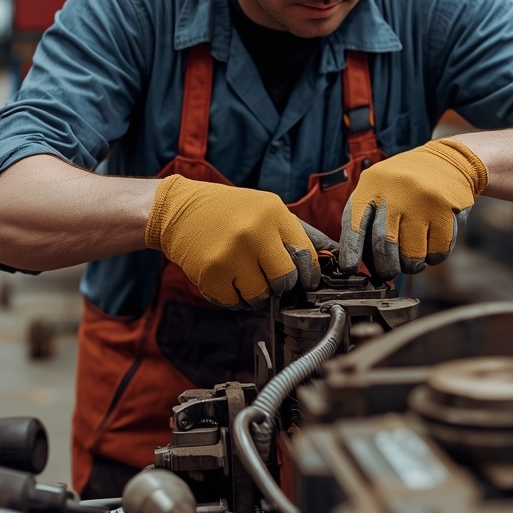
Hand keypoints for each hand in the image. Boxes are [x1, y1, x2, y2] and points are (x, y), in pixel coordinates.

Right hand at [145, 175, 321, 307]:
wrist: (177, 210)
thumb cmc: (229, 211)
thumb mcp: (267, 209)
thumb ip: (300, 233)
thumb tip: (335, 257)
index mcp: (273, 213)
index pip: (307, 256)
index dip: (308, 274)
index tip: (305, 280)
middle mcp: (254, 232)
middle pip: (286, 280)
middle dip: (281, 285)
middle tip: (269, 276)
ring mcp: (231, 254)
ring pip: (261, 296)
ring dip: (256, 293)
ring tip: (244, 275)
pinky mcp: (211, 273)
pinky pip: (235, 303)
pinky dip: (233, 297)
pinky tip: (226, 278)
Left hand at [339, 139, 487, 278]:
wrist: (447, 161)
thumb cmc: (404, 185)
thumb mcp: (377, 188)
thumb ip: (364, 217)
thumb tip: (358, 262)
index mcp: (371, 186)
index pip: (354, 225)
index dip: (351, 251)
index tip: (350, 268)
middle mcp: (396, 192)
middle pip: (384, 245)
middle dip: (385, 267)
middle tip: (387, 272)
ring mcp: (422, 202)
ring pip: (412, 255)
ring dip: (411, 265)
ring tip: (411, 258)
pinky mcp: (446, 212)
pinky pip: (437, 252)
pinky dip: (432, 258)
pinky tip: (430, 247)